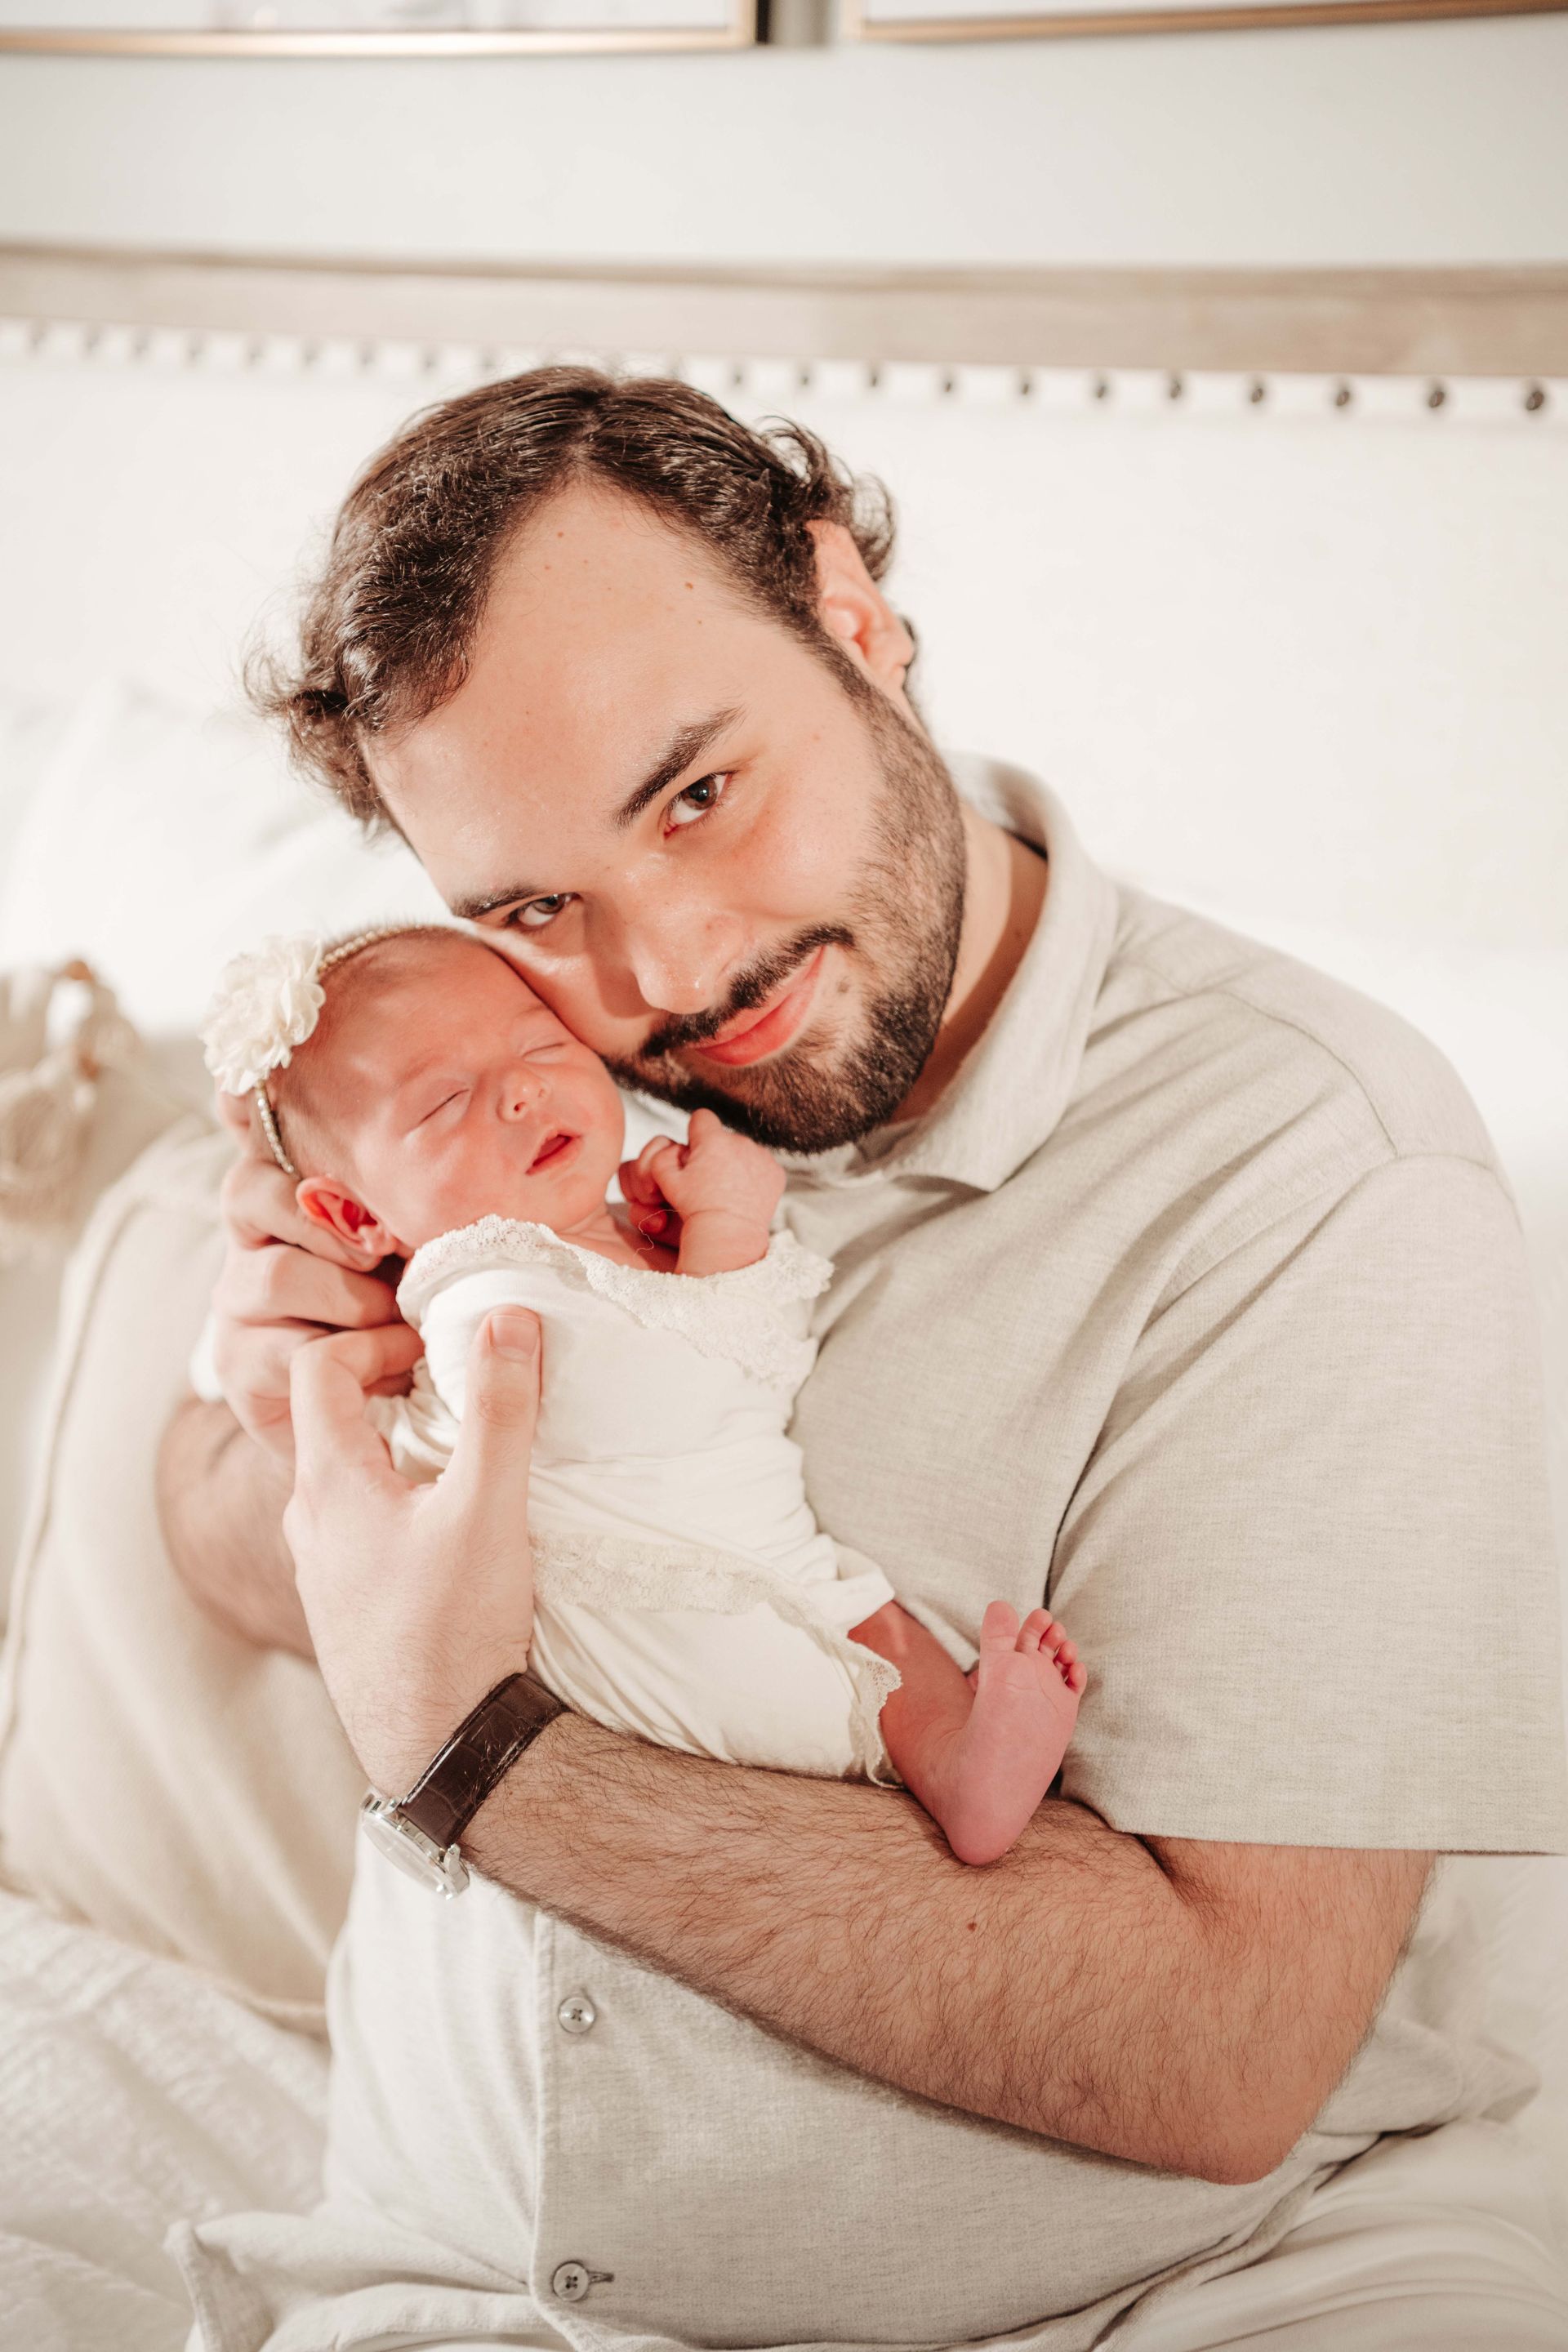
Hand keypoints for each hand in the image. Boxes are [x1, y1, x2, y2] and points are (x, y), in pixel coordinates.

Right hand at [210, 1114, 422, 1457]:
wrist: (401, 1418)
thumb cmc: (428, 1313)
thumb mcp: (436, 1247)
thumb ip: (434, 1202)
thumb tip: (492, 1143)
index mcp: (294, 1195)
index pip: (259, 1137)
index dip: (274, 1128)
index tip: (319, 1147)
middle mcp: (253, 1239)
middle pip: (252, 1192)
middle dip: (331, 1221)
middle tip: (388, 1248)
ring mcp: (237, 1302)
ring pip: (273, 1274)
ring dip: (352, 1298)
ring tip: (407, 1323)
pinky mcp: (239, 1364)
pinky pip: (280, 1348)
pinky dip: (347, 1357)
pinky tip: (394, 1366)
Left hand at [285, 1305, 543, 1795]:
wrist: (442, 1749)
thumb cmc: (455, 1628)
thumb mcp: (488, 1506)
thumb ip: (499, 1408)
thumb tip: (507, 1317)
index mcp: (328, 1485)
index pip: (318, 1370)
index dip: (372, 1339)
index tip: (431, 1343)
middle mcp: (307, 1523)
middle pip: (327, 1421)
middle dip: (385, 1384)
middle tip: (447, 1378)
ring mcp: (321, 1571)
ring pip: (342, 1477)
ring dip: (390, 1443)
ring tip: (453, 1444)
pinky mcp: (346, 1609)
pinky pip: (355, 1526)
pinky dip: (392, 1495)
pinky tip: (445, 1520)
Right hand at [617, 1109, 784, 1261]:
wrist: (728, 1234)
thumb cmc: (695, 1209)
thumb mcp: (667, 1180)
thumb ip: (664, 1154)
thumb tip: (678, 1146)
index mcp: (713, 1139)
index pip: (702, 1118)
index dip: (696, 1133)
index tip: (696, 1149)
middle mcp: (740, 1142)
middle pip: (724, 1137)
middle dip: (717, 1152)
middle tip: (710, 1179)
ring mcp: (761, 1156)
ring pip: (744, 1152)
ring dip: (736, 1164)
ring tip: (727, 1189)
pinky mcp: (776, 1172)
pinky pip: (762, 1166)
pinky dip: (754, 1177)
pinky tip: (744, 1194)